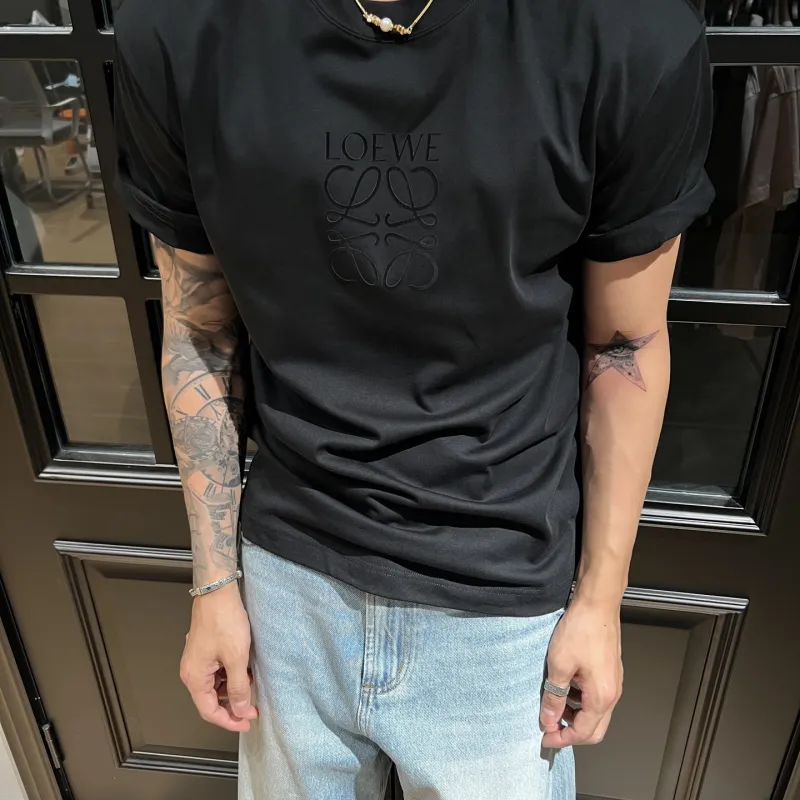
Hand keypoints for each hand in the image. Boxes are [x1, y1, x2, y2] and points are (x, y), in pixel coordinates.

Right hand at [180, 581, 257, 731]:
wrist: (217, 592)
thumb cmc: (224, 620)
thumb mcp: (237, 658)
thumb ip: (239, 687)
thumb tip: (241, 710)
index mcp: (194, 677)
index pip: (209, 712)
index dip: (229, 721)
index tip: (247, 722)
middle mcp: (191, 671)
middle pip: (210, 700)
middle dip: (232, 705)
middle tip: (253, 707)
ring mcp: (197, 659)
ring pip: (215, 685)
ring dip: (232, 688)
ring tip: (251, 683)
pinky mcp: (204, 649)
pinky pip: (217, 671)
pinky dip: (230, 674)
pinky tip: (244, 669)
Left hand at [540, 600, 622, 747]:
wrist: (597, 604)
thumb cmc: (581, 630)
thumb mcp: (559, 665)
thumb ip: (554, 696)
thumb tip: (548, 719)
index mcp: (601, 697)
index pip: (583, 732)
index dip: (562, 739)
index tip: (545, 737)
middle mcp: (613, 693)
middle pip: (595, 729)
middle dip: (571, 732)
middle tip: (550, 727)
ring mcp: (614, 682)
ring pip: (597, 713)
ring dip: (576, 716)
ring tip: (554, 705)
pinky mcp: (611, 672)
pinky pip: (598, 697)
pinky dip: (581, 701)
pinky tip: (566, 688)